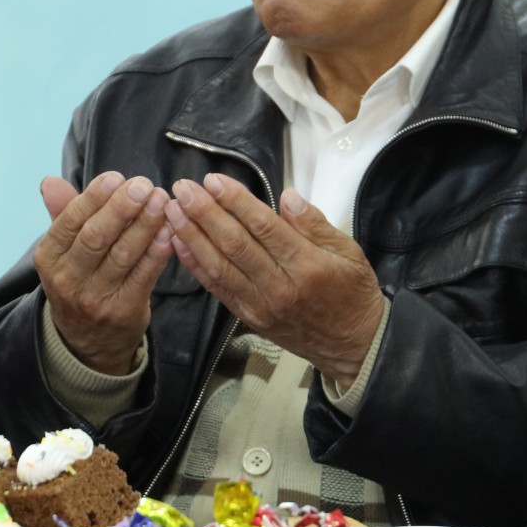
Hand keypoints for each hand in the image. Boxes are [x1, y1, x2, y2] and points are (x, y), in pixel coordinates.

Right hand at [35, 171, 171, 374]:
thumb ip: (63, 215)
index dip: (95, 197)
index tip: (118, 177)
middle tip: (145, 185)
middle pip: (96, 237)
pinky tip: (171, 231)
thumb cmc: (80, 281)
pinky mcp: (123, 311)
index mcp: (49, 257)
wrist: (88, 342)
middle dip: (122, 208)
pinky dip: (158, 252)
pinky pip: (144, 276)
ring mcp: (95, 298)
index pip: (70, 221)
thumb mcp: (63, 252)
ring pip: (123, 255)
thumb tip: (51, 181)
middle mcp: (67, 279)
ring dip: (145, 225)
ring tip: (163, 201)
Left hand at [164, 175, 386, 384]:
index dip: (236, 202)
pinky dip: (196, 264)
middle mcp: (280, 287)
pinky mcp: (249, 318)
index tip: (214, 180)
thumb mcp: (350, 252)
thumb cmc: (354, 294)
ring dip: (192, 236)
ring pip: (219, 266)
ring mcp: (261, 305)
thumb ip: (316, 224)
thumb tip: (288, 197)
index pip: (264, 227)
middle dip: (204, 213)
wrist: (355, 346)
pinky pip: (217, 288)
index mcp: (308, 266)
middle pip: (235, 244)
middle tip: (182, 189)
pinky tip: (180, 243)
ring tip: (172, 210)